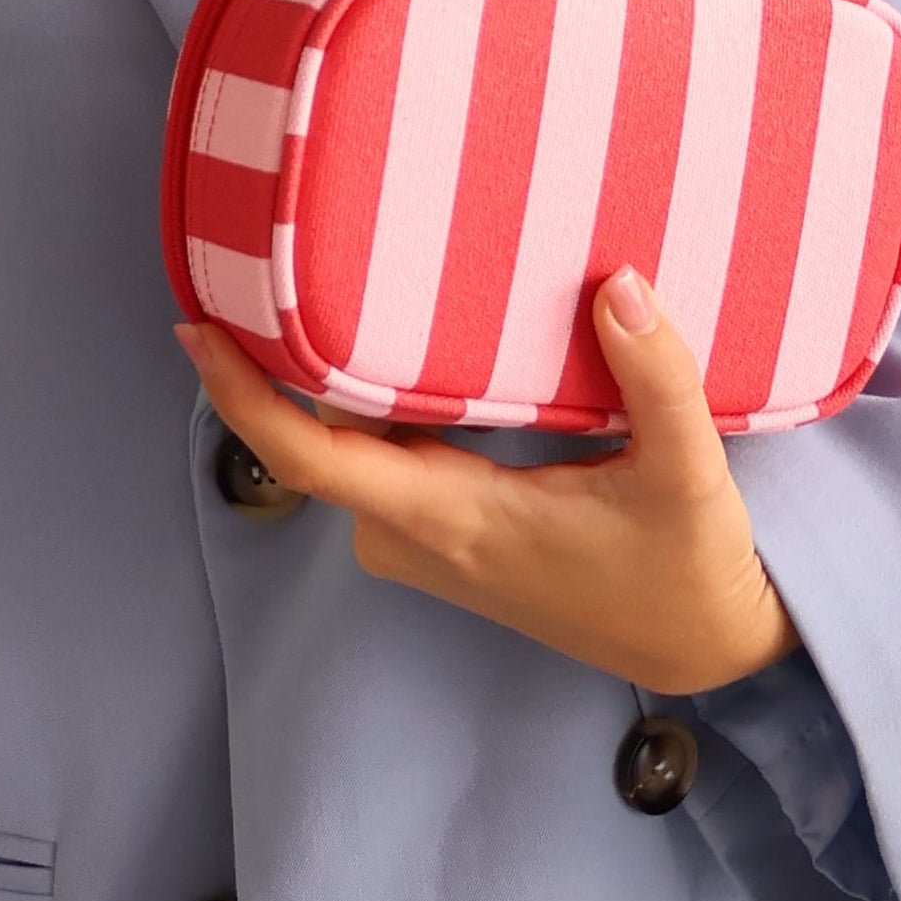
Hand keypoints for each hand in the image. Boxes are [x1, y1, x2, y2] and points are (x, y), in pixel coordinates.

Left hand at [175, 266, 798, 695]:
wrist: (702, 648)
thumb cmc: (687, 570)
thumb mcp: (688, 474)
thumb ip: (658, 379)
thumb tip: (620, 285)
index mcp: (456, 522)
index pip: (314, 461)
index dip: (247, 399)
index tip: (198, 333)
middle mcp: (420, 535)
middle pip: (319, 438)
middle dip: (285, 356)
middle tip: (271, 252)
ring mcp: (427, 540)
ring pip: (349, 446)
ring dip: (331, 375)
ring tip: (321, 272)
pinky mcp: (445, 535)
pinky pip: (377, 458)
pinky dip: (368, 401)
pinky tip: (386, 335)